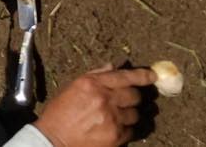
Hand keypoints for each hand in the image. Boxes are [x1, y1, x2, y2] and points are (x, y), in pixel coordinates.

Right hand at [34, 64, 157, 146]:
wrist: (53, 140)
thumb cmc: (59, 113)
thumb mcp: (73, 88)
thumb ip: (95, 76)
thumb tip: (113, 67)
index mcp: (92, 84)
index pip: (125, 76)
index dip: (142, 75)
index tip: (152, 76)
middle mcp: (104, 98)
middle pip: (135, 95)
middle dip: (132, 98)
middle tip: (124, 102)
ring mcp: (112, 118)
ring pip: (135, 114)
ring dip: (129, 115)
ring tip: (115, 118)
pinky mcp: (116, 136)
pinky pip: (131, 131)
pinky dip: (126, 130)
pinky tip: (113, 129)